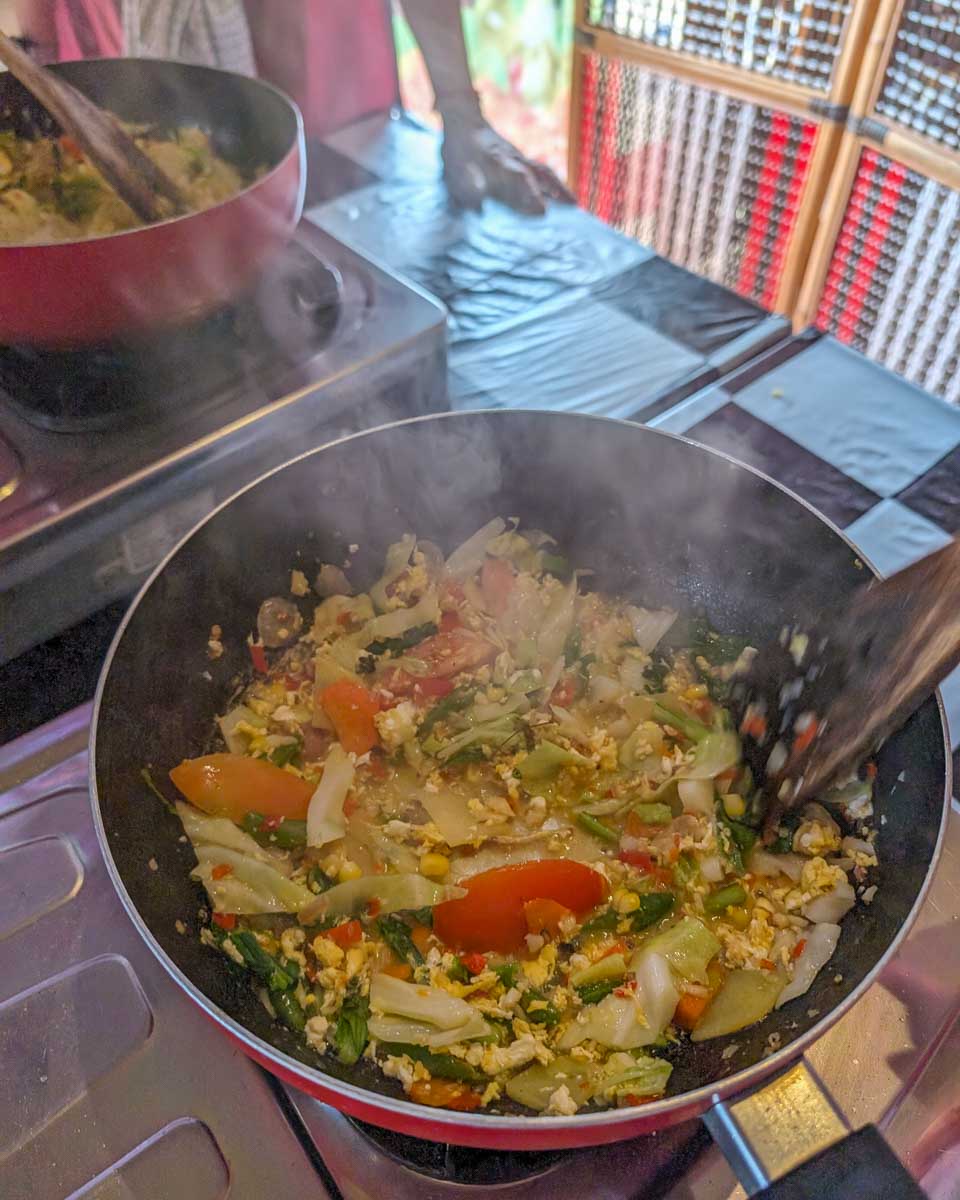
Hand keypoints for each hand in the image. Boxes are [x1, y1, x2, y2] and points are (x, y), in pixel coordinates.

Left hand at [439, 95, 574, 214]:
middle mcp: (514, 159)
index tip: (543, 210)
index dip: (531, 194)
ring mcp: (519, 156)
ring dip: (559, 187)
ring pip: (544, 171)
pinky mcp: (518, 157)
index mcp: (499, 162)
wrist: (463, 118)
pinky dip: (551, 181)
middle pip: (541, 174)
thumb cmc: (457, 149)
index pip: (520, 178)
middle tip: (574, 208)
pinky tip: (557, 193)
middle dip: (557, 191)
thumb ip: (468, 188)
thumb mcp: (456, 171)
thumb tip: (479, 208)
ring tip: (573, 203)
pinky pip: (540, 169)